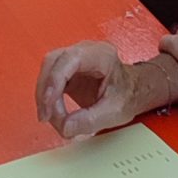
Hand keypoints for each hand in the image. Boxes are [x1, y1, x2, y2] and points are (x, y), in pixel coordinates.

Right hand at [36, 41, 175, 141]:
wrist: (132, 91)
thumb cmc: (128, 95)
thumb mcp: (114, 112)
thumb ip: (90, 120)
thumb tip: (65, 127)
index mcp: (101, 55)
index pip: (69, 59)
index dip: (54, 81)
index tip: (49, 105)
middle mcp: (85, 51)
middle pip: (53, 62)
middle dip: (46, 91)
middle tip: (48, 117)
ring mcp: (75, 58)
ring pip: (48, 69)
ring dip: (44, 95)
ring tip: (51, 118)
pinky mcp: (68, 70)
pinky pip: (50, 79)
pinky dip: (47, 97)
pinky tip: (52, 112)